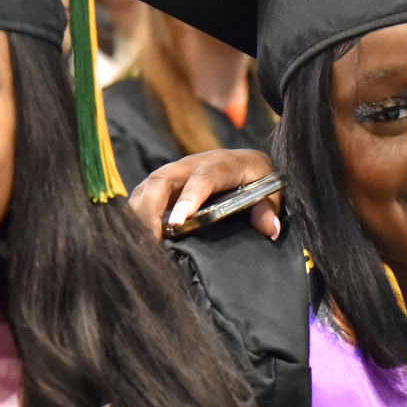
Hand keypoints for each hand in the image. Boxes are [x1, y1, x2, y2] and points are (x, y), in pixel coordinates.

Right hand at [128, 149, 280, 241]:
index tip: (176, 223)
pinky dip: (135, 215)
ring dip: (138, 214)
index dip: (189, 198)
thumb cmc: (258, 178)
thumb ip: (269, 208)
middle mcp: (192, 164)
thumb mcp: (272, 190)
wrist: (247, 163)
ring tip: (136, 243)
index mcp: (222, 163)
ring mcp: (175, 174)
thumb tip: (268, 228)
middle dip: (150, 210)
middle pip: (163, 180)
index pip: (203, 178)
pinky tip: (134, 237)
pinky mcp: (164, 185)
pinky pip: (143, 196)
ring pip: (148, 187)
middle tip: (147, 241)